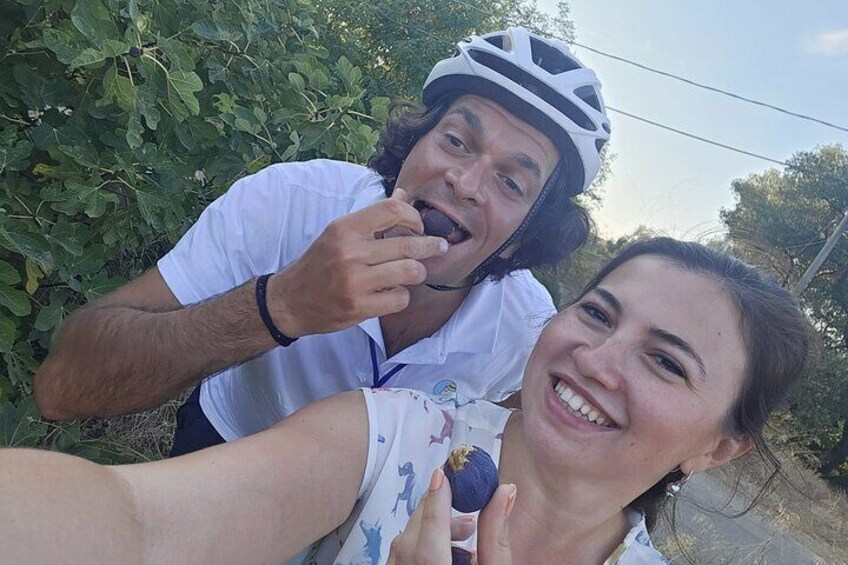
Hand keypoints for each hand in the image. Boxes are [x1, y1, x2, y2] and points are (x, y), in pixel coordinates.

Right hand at [266, 189, 447, 336]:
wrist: (289, 301)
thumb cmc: (318, 264)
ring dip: (417, 272)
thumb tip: (402, 196)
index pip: (392, 210)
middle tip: (440, 247)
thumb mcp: (339, 233)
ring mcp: (355, 282)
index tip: (419, 226)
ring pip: (410, 272)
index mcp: (345, 229)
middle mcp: (350, 253)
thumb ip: (372, 218)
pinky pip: (400, 298)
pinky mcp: (359, 307)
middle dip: (431, 246)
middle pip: (408, 244)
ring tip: (413, 272)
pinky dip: (402, 295)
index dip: (414, 217)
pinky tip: (392, 292)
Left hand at [387, 468, 515, 564]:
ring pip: (404, 540)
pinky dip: (417, 545)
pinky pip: (398, 553)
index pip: (431, 535)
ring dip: (429, 530)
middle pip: (415, 532)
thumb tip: (504, 492)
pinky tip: (442, 554)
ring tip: (462, 540)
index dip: (437, 502)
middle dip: (438, 512)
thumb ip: (496, 538)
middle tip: (467, 518)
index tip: (443, 474)